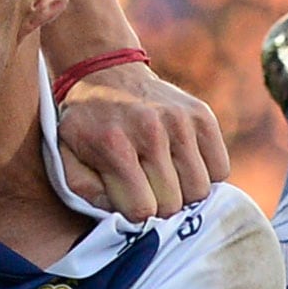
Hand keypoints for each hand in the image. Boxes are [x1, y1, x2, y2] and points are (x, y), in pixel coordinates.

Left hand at [54, 63, 227, 220]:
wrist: (106, 73)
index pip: (142, 209)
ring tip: (166, 177)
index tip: (129, 199)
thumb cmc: (86, 124)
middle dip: (159, 205)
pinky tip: (183, 164)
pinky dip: (205, 174)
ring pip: (200, 190)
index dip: (135, 213)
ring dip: (183, 192)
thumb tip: (121, 214)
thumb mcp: (67, 155)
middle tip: (147, 188)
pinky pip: (220, 169)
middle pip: (173, 204)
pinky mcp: (203, 116)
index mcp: (115, 146)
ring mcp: (181, 122)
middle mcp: (151, 132)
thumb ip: (86, 191)